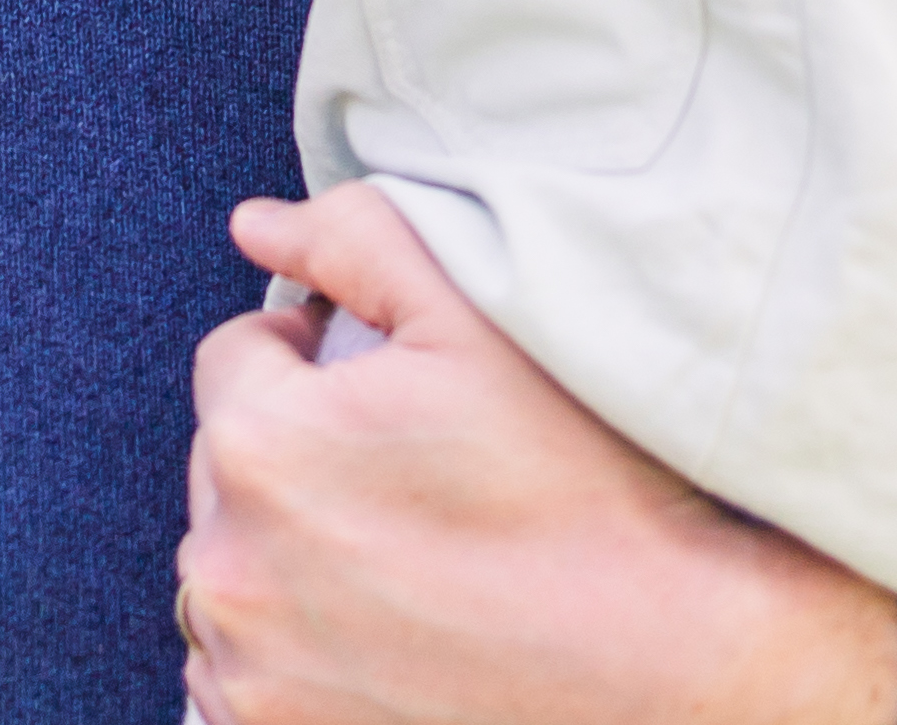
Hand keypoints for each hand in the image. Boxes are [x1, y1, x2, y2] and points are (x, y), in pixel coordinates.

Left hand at [176, 186, 896, 724]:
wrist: (670, 665)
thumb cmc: (585, 491)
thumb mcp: (480, 324)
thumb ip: (355, 241)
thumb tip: (256, 225)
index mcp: (263, 447)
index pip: (236, 357)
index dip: (311, 356)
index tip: (385, 391)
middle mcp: (228, 567)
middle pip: (226, 466)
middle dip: (293, 452)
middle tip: (406, 472)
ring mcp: (249, 671)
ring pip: (231, 569)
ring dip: (283, 552)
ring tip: (404, 551)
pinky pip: (240, 669)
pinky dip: (290, 644)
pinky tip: (385, 628)